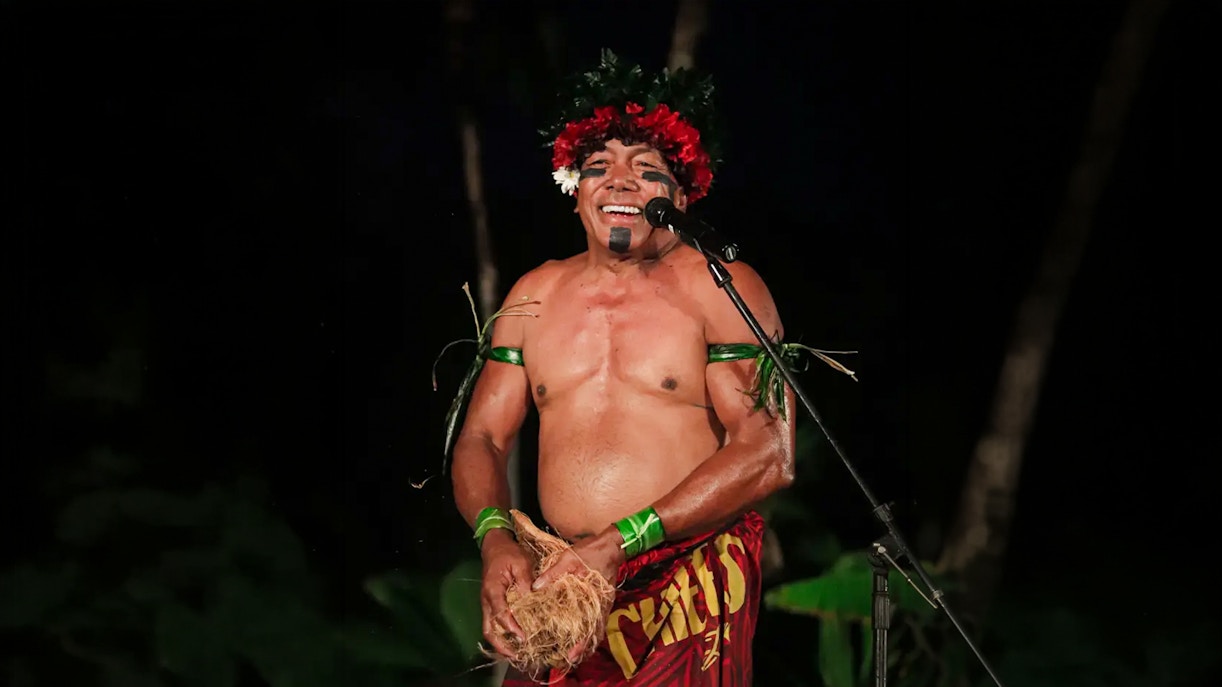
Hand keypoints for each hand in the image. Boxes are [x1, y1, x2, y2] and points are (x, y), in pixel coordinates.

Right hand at [479, 529, 533, 658]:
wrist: (494, 545)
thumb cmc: (508, 552)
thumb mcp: (521, 562)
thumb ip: (525, 582)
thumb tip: (531, 601)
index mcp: (493, 590)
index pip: (500, 615)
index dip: (511, 628)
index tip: (523, 638)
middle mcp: (486, 600)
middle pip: (488, 629)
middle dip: (501, 645)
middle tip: (516, 656)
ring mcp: (487, 603)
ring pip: (489, 628)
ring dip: (500, 642)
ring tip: (516, 653)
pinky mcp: (491, 603)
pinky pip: (493, 623)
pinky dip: (502, 634)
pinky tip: (514, 639)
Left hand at [529, 527, 627, 662]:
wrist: (613, 543)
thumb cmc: (592, 550)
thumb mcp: (569, 558)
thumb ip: (553, 573)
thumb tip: (536, 587)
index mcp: (595, 597)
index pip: (591, 626)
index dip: (582, 643)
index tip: (572, 655)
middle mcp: (602, 604)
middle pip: (595, 631)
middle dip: (584, 646)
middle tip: (570, 657)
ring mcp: (604, 602)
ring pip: (597, 626)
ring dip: (587, 638)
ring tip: (573, 649)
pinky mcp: (603, 598)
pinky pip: (597, 617)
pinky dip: (590, 627)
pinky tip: (579, 629)